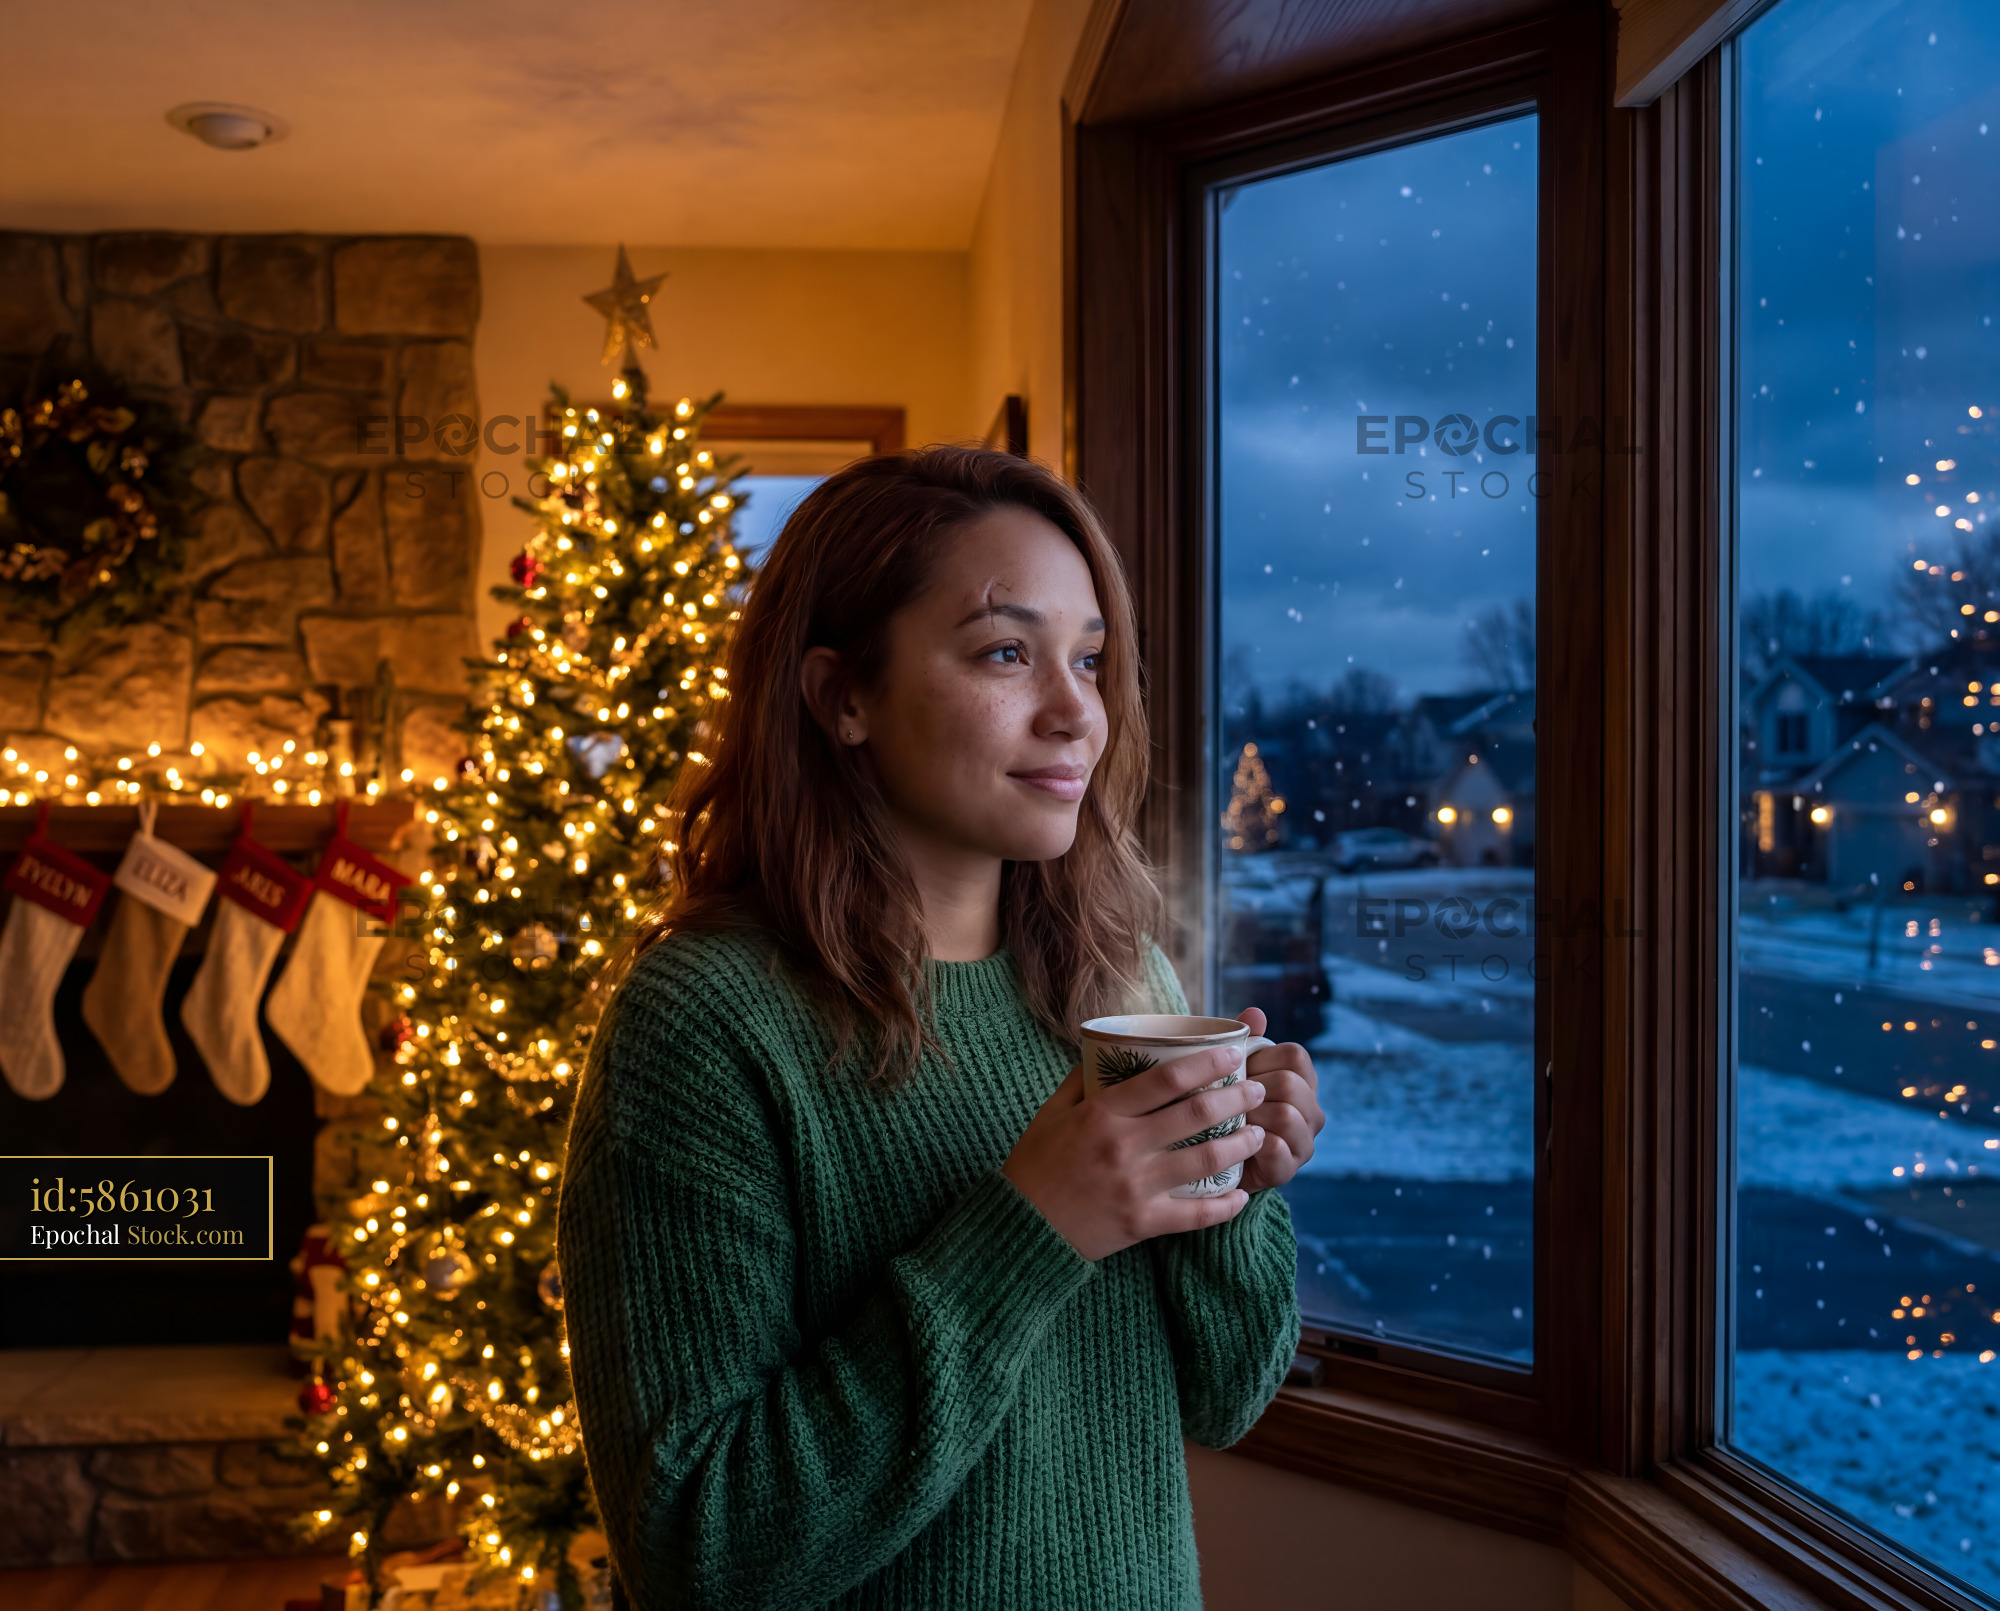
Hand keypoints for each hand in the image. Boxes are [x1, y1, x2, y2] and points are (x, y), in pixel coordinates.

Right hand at [1000, 1042, 1269, 1261]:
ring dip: (1241, 1143)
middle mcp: (1124, 1145)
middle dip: (1237, 1097)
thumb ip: (1082, 1081)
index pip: (1166, 1078)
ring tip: (1259, 1132)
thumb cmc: (1035, 1164)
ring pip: (1206, 1160)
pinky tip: (1242, 1194)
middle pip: (1196, 1113)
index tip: (1233, 1054)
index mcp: (1102, 1113)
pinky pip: (1195, 1214)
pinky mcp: (1142, 1223)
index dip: (1207, 1062)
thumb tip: (1110, 1050)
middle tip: (1258, 1089)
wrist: (1021, 1227)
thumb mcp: (1052, 1112)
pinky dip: (1225, 1205)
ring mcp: (1136, 1186)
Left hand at [1231, 1006, 1323, 1192]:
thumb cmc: (1223, 1107)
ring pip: (1286, 1115)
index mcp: (1302, 1080)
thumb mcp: (1230, 1071)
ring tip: (1228, 1120)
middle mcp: (1311, 1110)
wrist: (1210, 1159)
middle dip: (1251, 1088)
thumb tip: (1256, 1012)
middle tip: (1224, 1098)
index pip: (1295, 1055)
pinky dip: (1250, 1142)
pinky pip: (1275, 1147)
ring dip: (1250, 1115)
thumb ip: (1245, 1041)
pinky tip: (1233, 1142)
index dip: (1261, 1058)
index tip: (1236, 1069)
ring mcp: (1304, 1141)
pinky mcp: (1289, 1169)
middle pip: (1290, 1084)